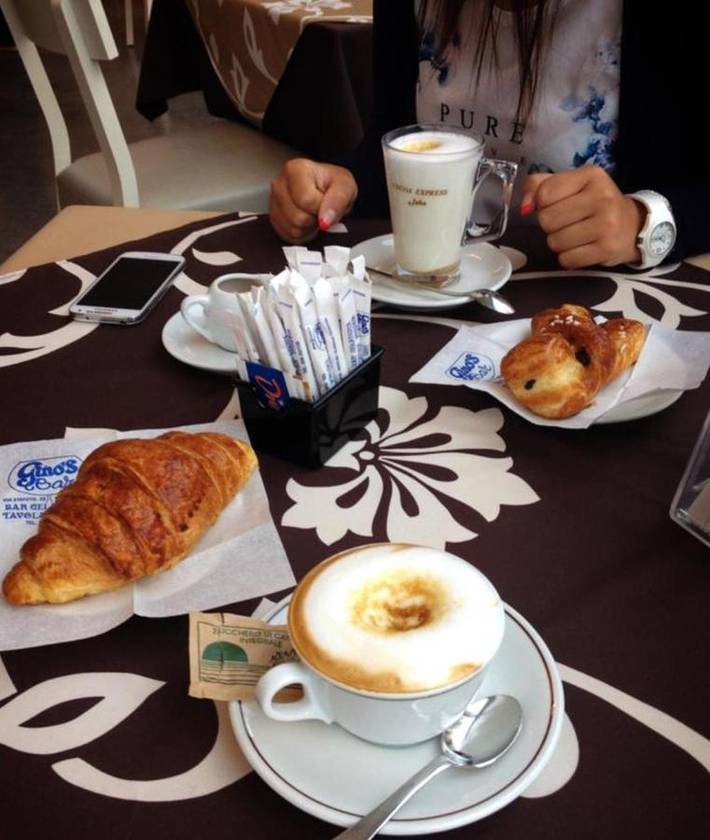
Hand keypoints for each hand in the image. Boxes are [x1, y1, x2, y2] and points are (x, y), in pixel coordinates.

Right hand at [269, 158, 357, 242]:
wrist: (325, 188)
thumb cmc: (333, 184)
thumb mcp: (345, 186)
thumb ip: (338, 200)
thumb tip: (325, 221)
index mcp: (295, 169)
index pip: (306, 200)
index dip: (322, 208)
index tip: (327, 201)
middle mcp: (279, 184)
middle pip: (298, 218)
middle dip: (315, 219)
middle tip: (320, 209)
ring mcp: (273, 202)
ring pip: (293, 229)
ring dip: (309, 228)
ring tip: (313, 214)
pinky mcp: (273, 218)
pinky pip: (289, 236)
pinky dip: (302, 234)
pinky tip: (306, 221)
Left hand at [520, 166, 645, 267]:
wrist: (632, 226)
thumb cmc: (595, 204)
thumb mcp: (573, 185)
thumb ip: (541, 186)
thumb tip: (524, 205)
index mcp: (590, 175)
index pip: (545, 193)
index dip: (543, 204)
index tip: (556, 205)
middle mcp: (601, 196)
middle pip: (547, 219)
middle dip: (550, 225)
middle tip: (567, 223)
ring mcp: (606, 223)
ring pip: (554, 242)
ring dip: (559, 243)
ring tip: (575, 236)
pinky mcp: (606, 248)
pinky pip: (566, 259)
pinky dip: (568, 258)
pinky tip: (582, 248)